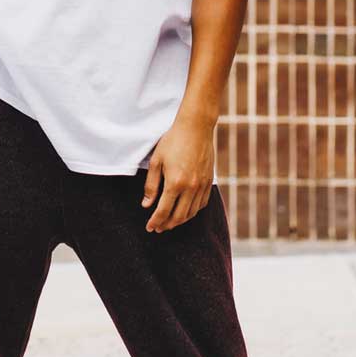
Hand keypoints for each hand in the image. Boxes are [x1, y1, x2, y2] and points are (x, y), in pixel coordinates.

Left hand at [141, 115, 215, 231]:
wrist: (196, 127)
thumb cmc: (173, 141)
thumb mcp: (156, 161)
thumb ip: (151, 186)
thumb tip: (146, 205)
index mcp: (175, 183)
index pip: (163, 211)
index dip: (155, 222)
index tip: (149, 228)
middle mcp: (190, 187)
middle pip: (178, 216)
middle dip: (167, 225)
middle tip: (158, 228)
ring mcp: (202, 185)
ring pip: (191, 213)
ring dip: (180, 221)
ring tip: (170, 222)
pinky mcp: (209, 181)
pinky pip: (202, 203)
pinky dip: (193, 211)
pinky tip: (186, 211)